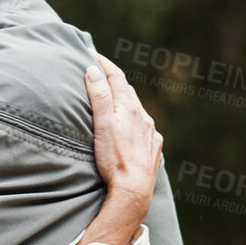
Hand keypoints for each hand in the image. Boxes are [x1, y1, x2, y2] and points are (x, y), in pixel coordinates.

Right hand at [80, 53, 160, 244]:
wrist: (134, 190)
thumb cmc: (114, 158)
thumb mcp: (102, 124)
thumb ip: (99, 96)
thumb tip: (93, 70)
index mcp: (130, 108)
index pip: (116, 77)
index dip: (104, 64)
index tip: (92, 54)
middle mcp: (144, 117)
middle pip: (128, 92)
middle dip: (114, 80)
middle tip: (101, 72)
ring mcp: (151, 134)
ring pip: (138, 111)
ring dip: (126, 101)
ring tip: (115, 99)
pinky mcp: (154, 149)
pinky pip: (146, 129)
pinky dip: (136, 122)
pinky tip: (132, 128)